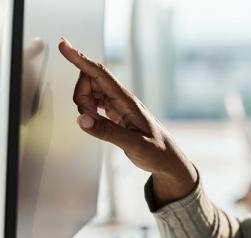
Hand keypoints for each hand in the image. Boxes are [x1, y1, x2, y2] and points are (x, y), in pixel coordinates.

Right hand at [58, 37, 196, 204]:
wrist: (169, 161)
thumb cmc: (158, 152)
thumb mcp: (134, 145)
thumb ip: (108, 132)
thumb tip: (82, 119)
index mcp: (128, 102)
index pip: (100, 74)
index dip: (80, 59)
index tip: (64, 45)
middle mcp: (123, 100)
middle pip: (90, 81)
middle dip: (81, 96)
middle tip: (90, 118)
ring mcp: (119, 106)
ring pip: (91, 93)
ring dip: (84, 105)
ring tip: (97, 124)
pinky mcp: (118, 115)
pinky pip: (96, 103)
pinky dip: (90, 110)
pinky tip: (96, 121)